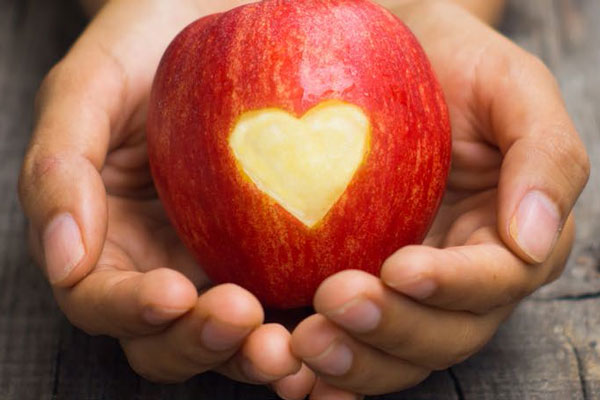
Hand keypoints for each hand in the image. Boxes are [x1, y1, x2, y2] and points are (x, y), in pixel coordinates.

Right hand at [18, 0, 312, 391]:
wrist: (213, 16)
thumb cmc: (144, 45)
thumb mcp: (88, 88)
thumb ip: (60, 167)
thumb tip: (63, 259)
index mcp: (105, 236)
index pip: (102, 299)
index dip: (130, 311)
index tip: (172, 294)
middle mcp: (159, 261)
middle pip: (165, 339)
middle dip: (197, 343)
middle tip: (239, 317)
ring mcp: (218, 262)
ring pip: (227, 338)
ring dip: (250, 354)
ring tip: (284, 344)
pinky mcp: (272, 254)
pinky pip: (286, 303)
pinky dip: (302, 328)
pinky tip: (330, 324)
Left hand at [290, 1, 589, 397]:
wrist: (392, 61)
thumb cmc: (459, 67)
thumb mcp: (513, 89)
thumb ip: (543, 157)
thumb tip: (534, 238)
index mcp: (513, 238)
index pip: (494, 281)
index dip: (452, 285)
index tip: (401, 269)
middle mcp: (466, 279)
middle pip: (445, 334)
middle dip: (392, 330)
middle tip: (334, 305)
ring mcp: (412, 292)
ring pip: (398, 354)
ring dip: (355, 362)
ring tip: (306, 345)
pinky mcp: (366, 289)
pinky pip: (355, 343)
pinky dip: (330, 372)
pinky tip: (296, 377)